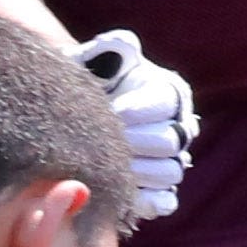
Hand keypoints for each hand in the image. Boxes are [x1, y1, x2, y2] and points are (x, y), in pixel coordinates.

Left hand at [72, 29, 199, 222]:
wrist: (68, 114)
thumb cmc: (81, 82)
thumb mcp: (90, 59)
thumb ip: (107, 50)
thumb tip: (122, 45)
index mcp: (167, 93)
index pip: (168, 103)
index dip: (140, 109)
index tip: (113, 111)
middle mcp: (177, 127)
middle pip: (171, 141)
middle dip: (134, 141)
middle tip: (104, 140)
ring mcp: (170, 161)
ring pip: (171, 172)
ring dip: (137, 170)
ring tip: (106, 162)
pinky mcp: (158, 191)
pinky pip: (166, 201)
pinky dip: (148, 200)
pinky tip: (123, 192)